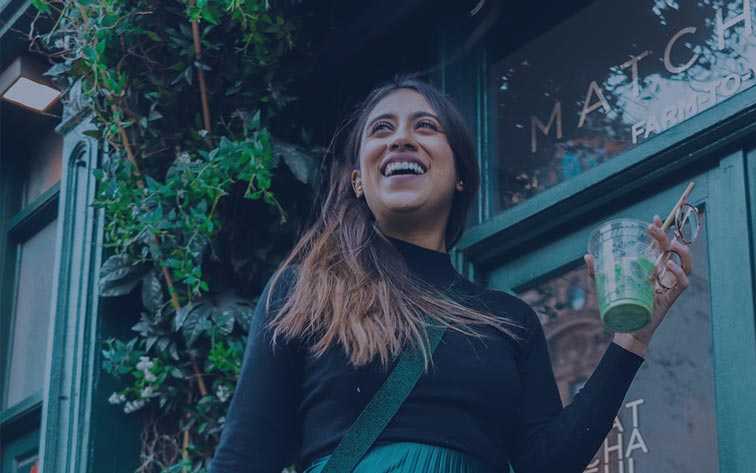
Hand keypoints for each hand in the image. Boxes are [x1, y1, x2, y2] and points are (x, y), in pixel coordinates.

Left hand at [584, 215, 692, 356]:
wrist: (629, 328)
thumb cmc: (622, 305)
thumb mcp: (607, 286)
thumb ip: (597, 272)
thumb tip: (587, 257)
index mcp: (653, 267)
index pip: (661, 246)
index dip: (661, 231)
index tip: (652, 219)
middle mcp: (664, 274)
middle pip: (672, 251)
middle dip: (664, 236)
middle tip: (651, 228)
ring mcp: (669, 285)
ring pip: (686, 265)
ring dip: (681, 252)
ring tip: (671, 245)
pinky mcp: (671, 297)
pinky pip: (683, 283)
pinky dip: (679, 274)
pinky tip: (670, 267)